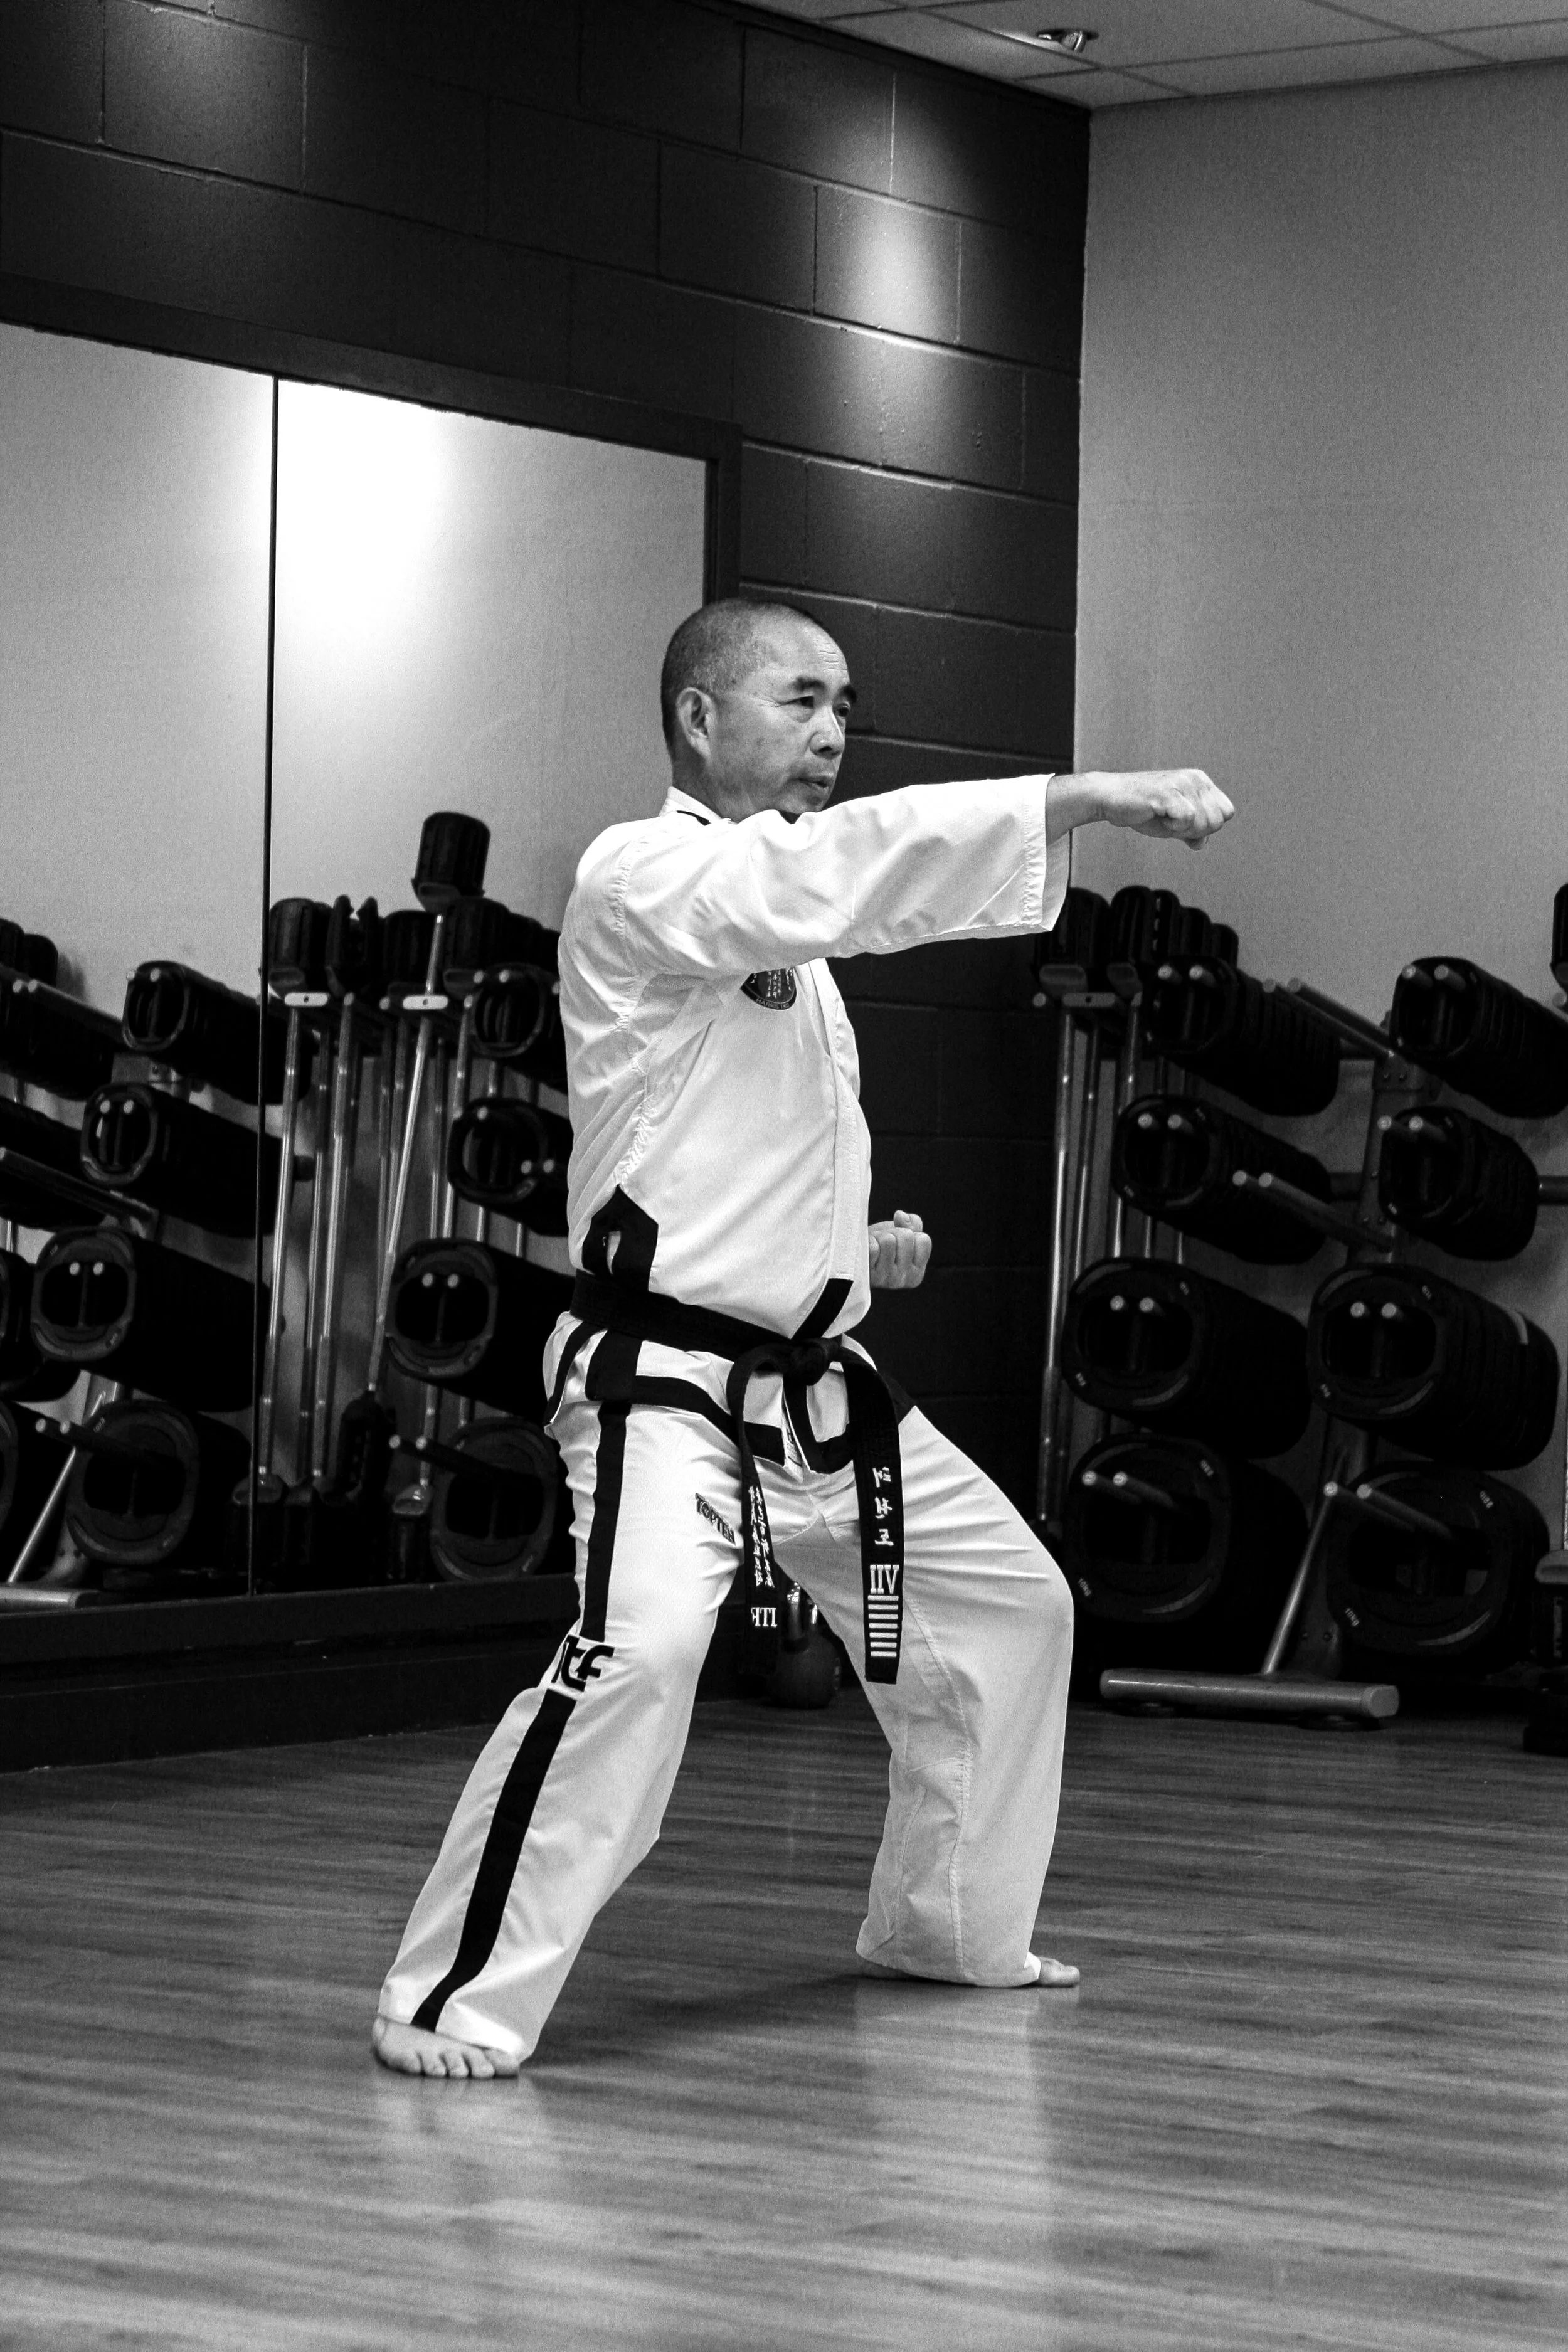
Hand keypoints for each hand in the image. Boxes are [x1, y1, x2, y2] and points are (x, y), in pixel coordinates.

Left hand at [868, 1210, 931, 1289]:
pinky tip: (864, 1250)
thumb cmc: (879, 1245)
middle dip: (893, 1232)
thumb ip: (912, 1223)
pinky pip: (872, 1248)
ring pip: (888, 1240)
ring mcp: (884, 1279)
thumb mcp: (900, 1234)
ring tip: (873, 1245)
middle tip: (883, 1242)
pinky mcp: (867, 1275)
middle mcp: (903, 1279)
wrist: (852, 1258)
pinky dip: (867, 1242)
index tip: (899, 1242)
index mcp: (916, 1273)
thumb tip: (901, 1216)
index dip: (909, 1232)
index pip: (923, 1239)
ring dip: (878, 1236)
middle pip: (906, 1236)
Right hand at [1048, 769, 1234, 850]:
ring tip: (1163, 817)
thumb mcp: (1172, 823)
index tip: (1184, 824)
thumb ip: (1191, 831)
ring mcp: (1183, 784)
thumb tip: (1202, 844)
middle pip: (1217, 821)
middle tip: (1172, 823)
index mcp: (1201, 781)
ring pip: (1204, 822)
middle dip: (1196, 831)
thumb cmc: (1142, 809)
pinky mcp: (1170, 793)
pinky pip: (1187, 820)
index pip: (1226, 813)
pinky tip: (1158, 816)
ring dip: (1182, 830)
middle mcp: (1196, 779)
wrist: (1111, 799)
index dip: (1207, 826)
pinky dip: (1173, 828)